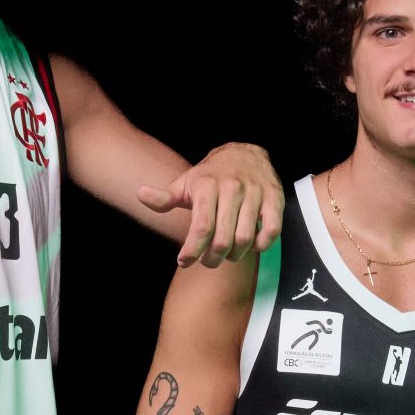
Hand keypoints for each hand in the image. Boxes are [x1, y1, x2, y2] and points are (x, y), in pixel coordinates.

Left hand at [138, 142, 284, 267]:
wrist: (246, 152)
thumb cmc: (212, 175)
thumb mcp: (186, 183)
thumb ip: (164, 196)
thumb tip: (140, 194)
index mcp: (207, 186)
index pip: (201, 227)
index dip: (192, 250)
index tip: (184, 261)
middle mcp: (232, 188)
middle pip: (223, 238)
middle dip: (212, 258)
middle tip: (207, 261)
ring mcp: (255, 193)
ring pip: (246, 238)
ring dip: (235, 255)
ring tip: (227, 255)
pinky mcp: (274, 198)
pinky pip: (272, 230)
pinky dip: (261, 245)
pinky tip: (251, 245)